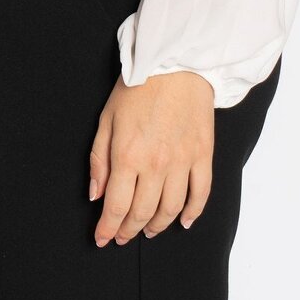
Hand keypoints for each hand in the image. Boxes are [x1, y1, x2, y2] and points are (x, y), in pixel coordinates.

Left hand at [89, 71, 213, 246]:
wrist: (175, 61)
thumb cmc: (138, 86)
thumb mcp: (106, 118)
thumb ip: (99, 159)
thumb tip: (96, 194)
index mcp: (128, 155)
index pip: (117, 206)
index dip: (108, 228)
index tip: (103, 238)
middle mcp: (156, 165)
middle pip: (142, 212)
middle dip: (129, 230)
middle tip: (122, 236)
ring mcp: (183, 161)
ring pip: (171, 209)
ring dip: (157, 225)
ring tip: (148, 230)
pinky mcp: (203, 155)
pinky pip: (200, 194)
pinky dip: (193, 213)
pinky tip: (184, 221)